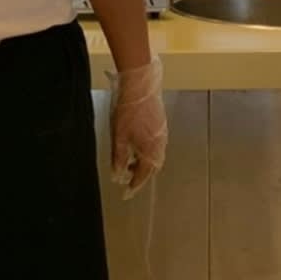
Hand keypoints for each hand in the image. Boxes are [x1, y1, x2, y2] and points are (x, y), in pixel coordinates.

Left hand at [109, 57, 166, 197]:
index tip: (126, 194)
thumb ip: (119, 158)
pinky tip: (135, 145)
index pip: (143, 176)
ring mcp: (162, 134)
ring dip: (142, 163)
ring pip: (154, 156)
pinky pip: (156, 145)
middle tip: (127, 179)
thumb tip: (117, 176)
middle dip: (139, 175)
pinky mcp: (161, 125)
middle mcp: (160, 145)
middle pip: (152, 168)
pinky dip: (146, 151)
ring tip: (128, 162)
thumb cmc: (129, 110)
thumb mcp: (119, 137)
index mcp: (151, 151)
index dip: (134, 186)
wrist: (141, 85)